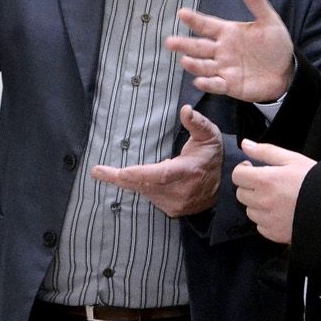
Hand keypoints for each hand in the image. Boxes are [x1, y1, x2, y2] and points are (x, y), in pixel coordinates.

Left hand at [88, 105, 222, 217]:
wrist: (222, 187)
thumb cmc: (210, 156)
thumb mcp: (209, 136)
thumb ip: (197, 123)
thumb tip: (185, 110)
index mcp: (188, 171)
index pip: (161, 175)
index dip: (139, 174)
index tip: (119, 172)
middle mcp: (181, 191)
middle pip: (144, 185)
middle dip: (120, 178)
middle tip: (98, 171)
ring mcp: (176, 204)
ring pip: (144, 191)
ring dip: (133, 180)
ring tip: (121, 171)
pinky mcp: (171, 211)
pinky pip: (149, 197)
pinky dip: (142, 187)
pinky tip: (143, 179)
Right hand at [167, 0, 295, 102]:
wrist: (287, 71)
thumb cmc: (275, 44)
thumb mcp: (268, 20)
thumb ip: (255, 0)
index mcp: (228, 32)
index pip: (206, 24)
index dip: (194, 20)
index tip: (181, 13)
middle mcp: (222, 50)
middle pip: (199, 46)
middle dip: (184, 44)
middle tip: (169, 42)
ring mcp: (224, 68)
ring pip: (204, 66)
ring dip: (194, 64)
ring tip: (185, 60)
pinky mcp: (230, 85)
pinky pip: (216, 84)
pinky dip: (208, 84)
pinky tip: (199, 81)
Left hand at [232, 138, 315, 244]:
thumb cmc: (315, 181)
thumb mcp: (292, 159)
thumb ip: (265, 151)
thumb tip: (246, 145)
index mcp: (265, 180)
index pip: (237, 176)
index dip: (243, 170)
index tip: (252, 169)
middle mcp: (262, 202)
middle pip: (241, 194)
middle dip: (251, 187)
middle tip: (267, 183)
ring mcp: (267, 219)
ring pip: (250, 211)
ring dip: (257, 204)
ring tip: (276, 199)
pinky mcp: (273, 234)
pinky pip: (260, 226)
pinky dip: (266, 219)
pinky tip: (281, 212)